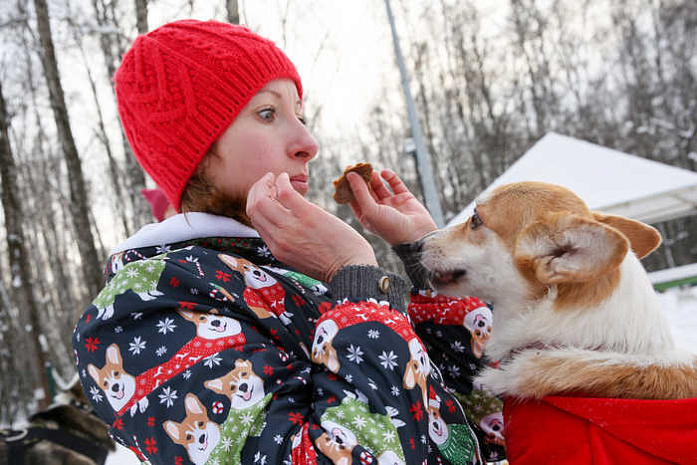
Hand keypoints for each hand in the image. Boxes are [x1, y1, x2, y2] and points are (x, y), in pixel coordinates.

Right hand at [246, 172, 377, 281]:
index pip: (256, 222)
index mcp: (278, 250)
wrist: (352, 270)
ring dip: (266, 183)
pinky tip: (285, 177)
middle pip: (253, 209)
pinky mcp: (307, 216)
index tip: (266, 194)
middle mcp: (279, 239)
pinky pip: (284, 192)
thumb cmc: (334, 264)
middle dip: (256, 191)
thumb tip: (288, 226)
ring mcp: (291, 227)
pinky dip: (281, 181)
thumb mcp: (303, 258)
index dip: (257, 204)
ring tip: (274, 177)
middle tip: (267, 182)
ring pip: (262, 200)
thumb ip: (291, 243)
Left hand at [348, 169, 437, 244]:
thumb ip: (360, 192)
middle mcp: (378, 210)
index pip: (355, 199)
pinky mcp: (404, 198)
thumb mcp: (370, 211)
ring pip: (379, 186)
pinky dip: (390, 177)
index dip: (349, 186)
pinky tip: (384, 172)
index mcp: (367, 216)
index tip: (346, 172)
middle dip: (361, 179)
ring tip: (370, 170)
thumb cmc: (390, 228)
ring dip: (374, 178)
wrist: (417, 235)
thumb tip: (350, 174)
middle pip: (366, 191)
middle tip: (357, 166)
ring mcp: (391, 203)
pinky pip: (395, 184)